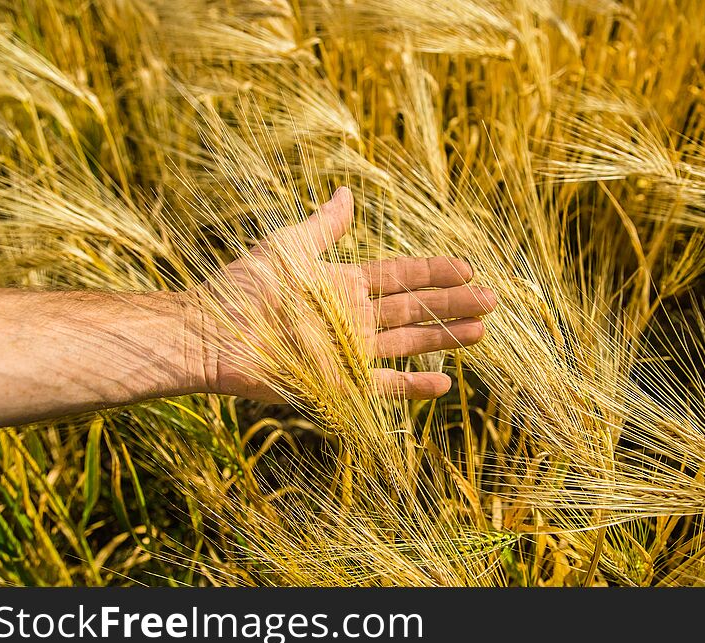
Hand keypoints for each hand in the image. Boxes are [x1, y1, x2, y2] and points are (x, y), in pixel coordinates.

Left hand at [186, 187, 496, 401]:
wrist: (212, 333)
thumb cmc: (245, 287)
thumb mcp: (290, 247)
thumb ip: (324, 226)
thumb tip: (348, 193)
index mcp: (344, 285)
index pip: (400, 277)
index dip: (433, 271)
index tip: (467, 266)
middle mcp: (353, 319)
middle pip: (414, 309)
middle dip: (452, 304)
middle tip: (492, 299)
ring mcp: (348, 352)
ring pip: (407, 344)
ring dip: (444, 339)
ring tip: (480, 332)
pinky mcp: (338, 384)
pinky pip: (383, 387)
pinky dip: (412, 387)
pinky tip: (442, 382)